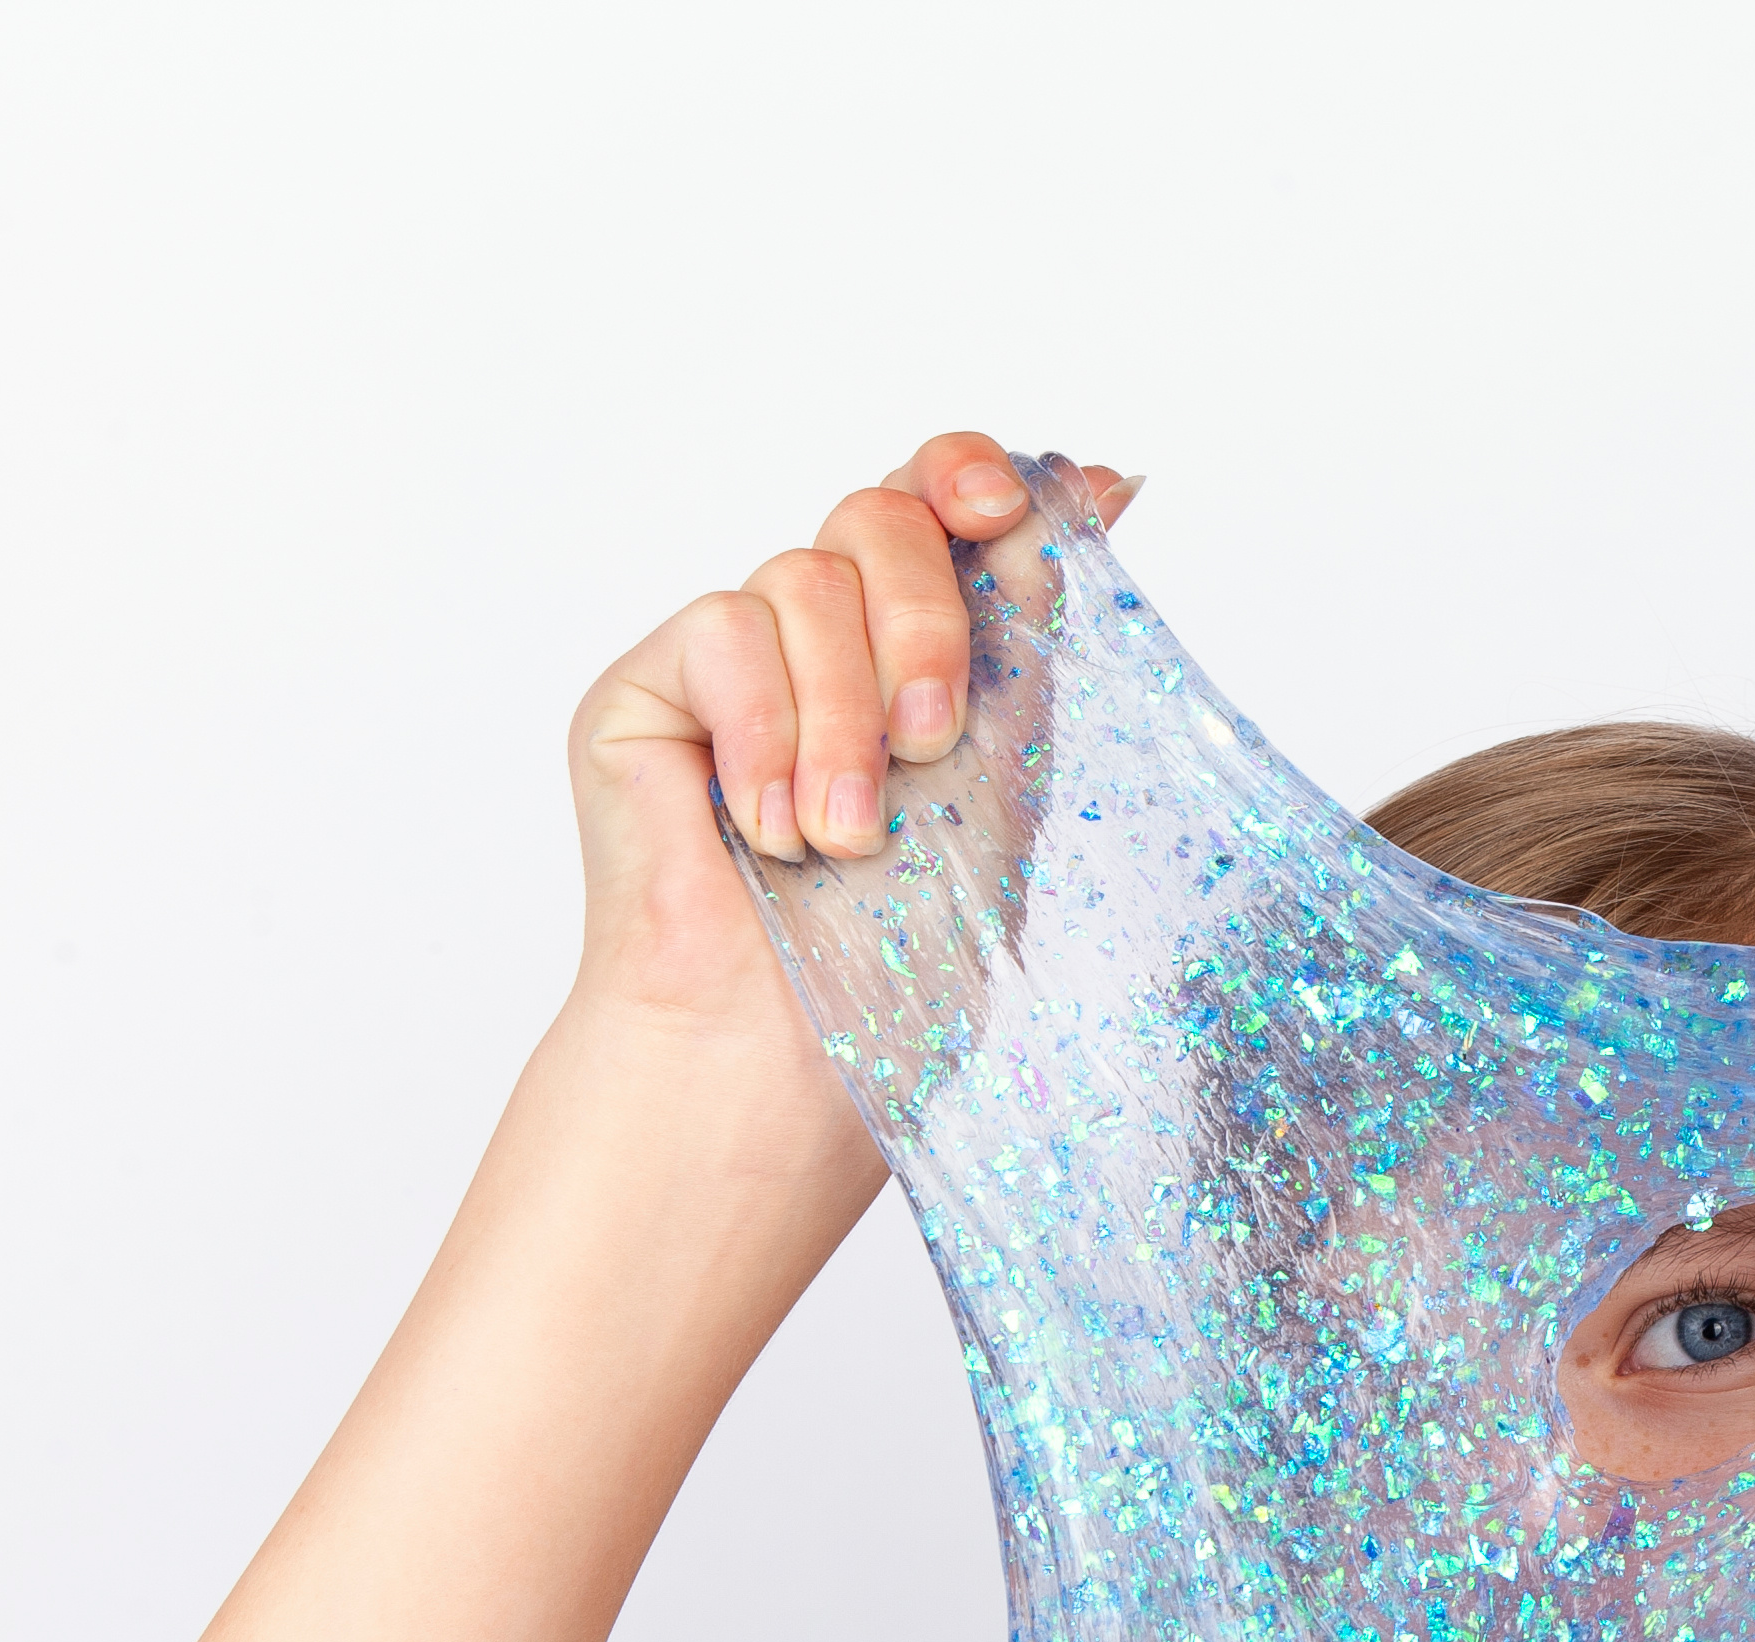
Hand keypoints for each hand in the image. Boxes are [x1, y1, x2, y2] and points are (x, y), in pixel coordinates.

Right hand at [558, 429, 1142, 1180]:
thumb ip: (1036, 624)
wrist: (791, 1053)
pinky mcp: (648, 691)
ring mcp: (734, 661)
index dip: (969, 475)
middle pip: (878, 516)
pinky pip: (722, 629)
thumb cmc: (899, 953)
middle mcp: (825, 641)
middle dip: (925, 621)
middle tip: (932, 743)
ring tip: (847, 836)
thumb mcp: (1006, 764)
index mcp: (917, 651)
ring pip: (802, 572)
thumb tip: (1106, 475)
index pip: (935, 503)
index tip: (1014, 503)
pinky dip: (768, 734)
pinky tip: (773, 829)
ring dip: (845, 713)